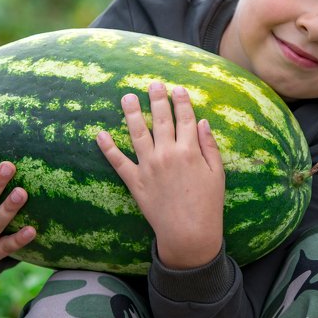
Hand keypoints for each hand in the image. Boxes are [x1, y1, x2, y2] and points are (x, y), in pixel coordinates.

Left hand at [97, 82, 224, 268]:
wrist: (189, 234)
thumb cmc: (208, 205)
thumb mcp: (217, 173)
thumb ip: (209, 146)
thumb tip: (202, 122)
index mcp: (189, 151)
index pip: (185, 118)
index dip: (181, 101)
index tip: (177, 89)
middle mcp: (167, 154)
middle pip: (161, 120)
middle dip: (157, 99)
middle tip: (152, 84)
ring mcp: (148, 167)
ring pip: (137, 134)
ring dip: (131, 114)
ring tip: (127, 97)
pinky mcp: (135, 182)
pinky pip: (118, 162)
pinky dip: (108, 148)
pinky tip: (100, 134)